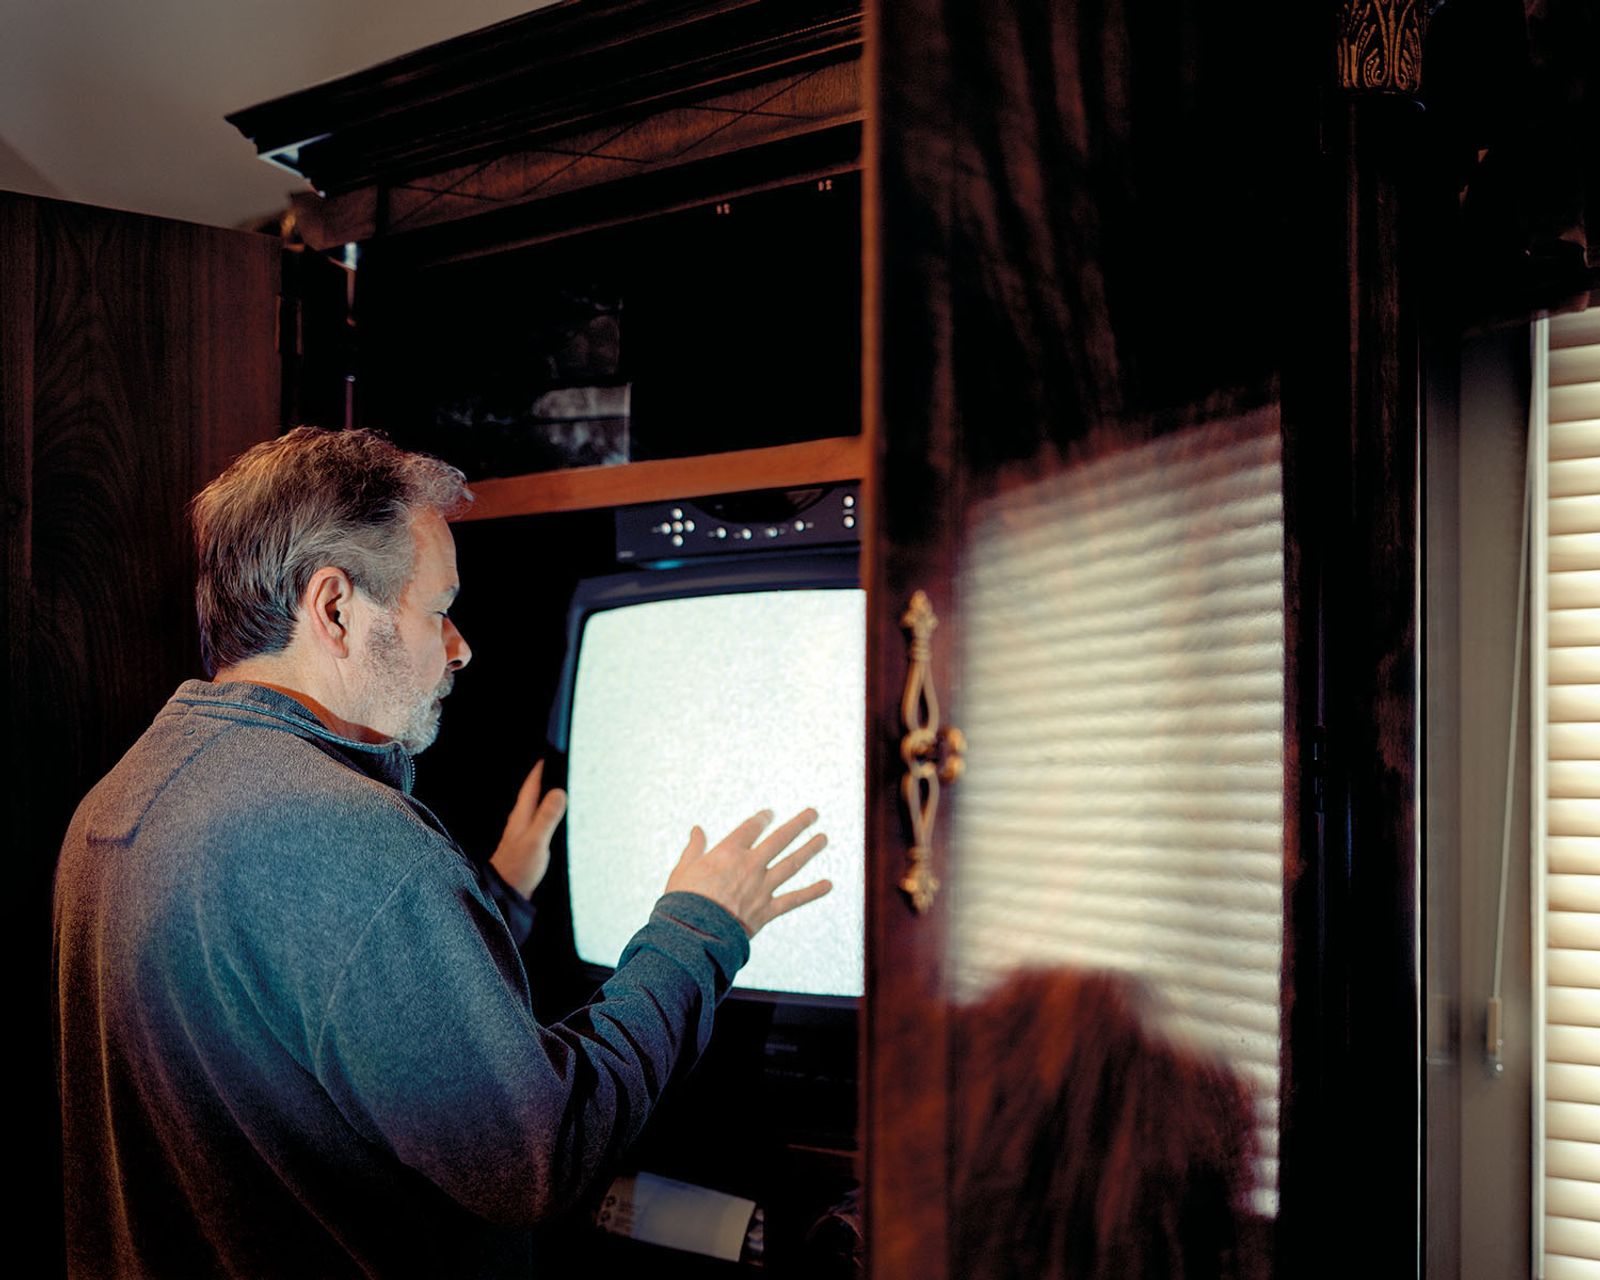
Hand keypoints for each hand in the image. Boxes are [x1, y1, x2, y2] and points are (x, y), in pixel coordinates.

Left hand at [490, 760, 567, 897]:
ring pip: (536, 809)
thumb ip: (547, 817)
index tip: (550, 754)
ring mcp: (523, 835)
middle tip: (557, 767)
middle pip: (533, 794)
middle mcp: (520, 822)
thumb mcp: (536, 841)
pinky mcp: (528, 847)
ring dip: (546, 798)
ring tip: (559, 788)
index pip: (531, 785)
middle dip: (545, 780)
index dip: (540, 769)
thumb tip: (558, 792)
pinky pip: (540, 824)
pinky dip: (548, 817)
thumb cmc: (518, 869)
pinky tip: (555, 822)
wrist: (505, 895)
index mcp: (521, 816)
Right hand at [665, 808, 831, 937]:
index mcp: (728, 852)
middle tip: (813, 813)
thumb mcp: (683, 869)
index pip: (752, 828)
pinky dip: (812, 892)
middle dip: (798, 825)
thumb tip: (697, 829)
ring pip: (792, 864)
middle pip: (780, 839)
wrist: (693, 934)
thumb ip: (694, 848)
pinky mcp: (767, 910)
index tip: (770, 814)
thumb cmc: (682, 901)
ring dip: (809, 849)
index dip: (763, 818)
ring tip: (824, 838)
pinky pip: (794, 899)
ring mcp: (762, 887)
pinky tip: (828, 884)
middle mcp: (750, 865)